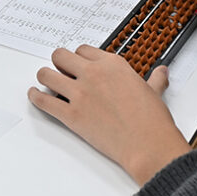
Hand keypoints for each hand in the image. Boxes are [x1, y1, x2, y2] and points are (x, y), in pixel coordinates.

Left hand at [28, 45, 190, 185]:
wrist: (147, 144)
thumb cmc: (152, 120)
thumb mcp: (154, 92)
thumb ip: (154, 79)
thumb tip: (161, 72)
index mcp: (112, 64)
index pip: (83, 50)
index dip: (79, 57)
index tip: (79, 64)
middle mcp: (93, 74)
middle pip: (61, 56)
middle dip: (59, 62)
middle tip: (61, 70)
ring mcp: (80, 94)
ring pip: (47, 74)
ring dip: (45, 76)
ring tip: (46, 81)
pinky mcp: (71, 115)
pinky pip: (44, 101)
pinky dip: (35, 97)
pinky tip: (35, 95)